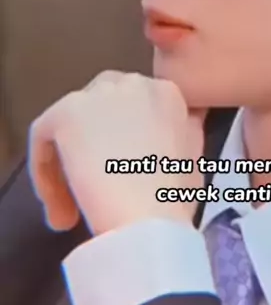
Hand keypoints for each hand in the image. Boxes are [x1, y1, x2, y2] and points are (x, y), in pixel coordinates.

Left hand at [28, 72, 204, 234]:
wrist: (150, 221)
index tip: (121, 179)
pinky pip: (43, 136)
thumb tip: (165, 136)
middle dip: (93, 145)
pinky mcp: (67, 112)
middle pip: (100, 109)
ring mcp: (99, 95)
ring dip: (67, 163)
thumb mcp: (193, 160)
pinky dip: (44, 172)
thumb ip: (179, 135)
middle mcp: (134, 83)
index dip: (122, 145)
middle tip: (95, 188)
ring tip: (73, 208)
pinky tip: (58, 208)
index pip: (134, 109)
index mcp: (167, 93)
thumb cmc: (173, 203)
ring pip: (71, 123)